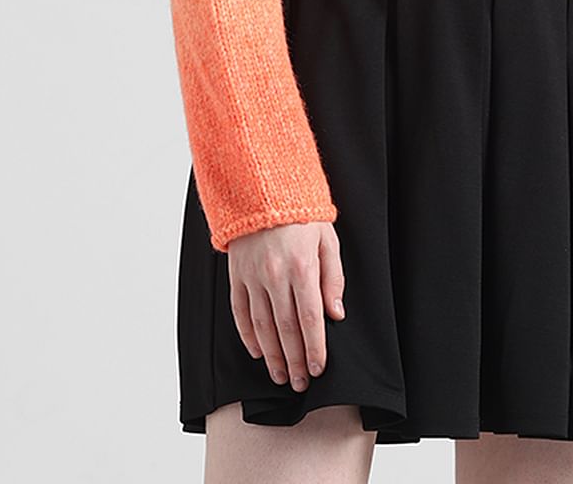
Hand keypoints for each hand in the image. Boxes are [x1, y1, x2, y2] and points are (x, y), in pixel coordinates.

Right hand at [226, 221, 345, 389]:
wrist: (262, 189)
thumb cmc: (301, 214)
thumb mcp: (327, 239)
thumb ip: (333, 277)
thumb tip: (336, 314)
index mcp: (302, 266)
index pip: (310, 318)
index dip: (315, 348)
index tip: (318, 368)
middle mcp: (275, 275)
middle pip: (286, 329)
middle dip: (294, 360)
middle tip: (300, 383)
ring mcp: (252, 276)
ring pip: (262, 326)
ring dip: (272, 356)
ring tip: (280, 376)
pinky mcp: (236, 275)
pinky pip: (240, 313)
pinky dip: (248, 336)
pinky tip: (257, 352)